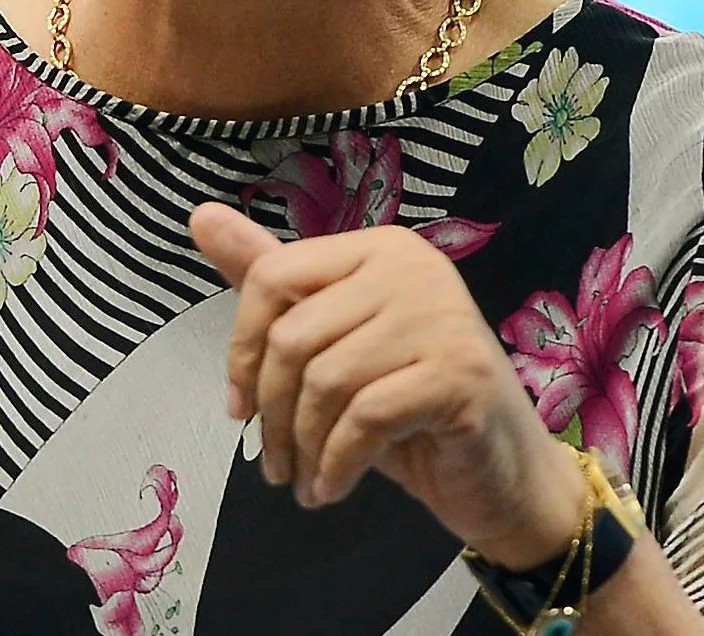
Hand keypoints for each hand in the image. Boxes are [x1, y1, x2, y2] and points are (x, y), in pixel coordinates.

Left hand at [190, 202, 584, 567]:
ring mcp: (442, 317)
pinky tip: (331, 488)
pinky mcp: (460, 375)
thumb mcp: (333, 344)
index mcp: (378, 247)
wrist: (503, 473)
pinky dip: (335, 465)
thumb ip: (272, 283)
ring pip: (325, 381)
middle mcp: (413, 267)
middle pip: (294, 336)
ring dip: (302, 447)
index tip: (237, 407)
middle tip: (273, 461)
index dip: (241, 349)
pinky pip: (364, 419)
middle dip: (270, 412)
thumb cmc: (411, 404)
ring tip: (304, 479)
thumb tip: (200, 216)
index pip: (274, 275)